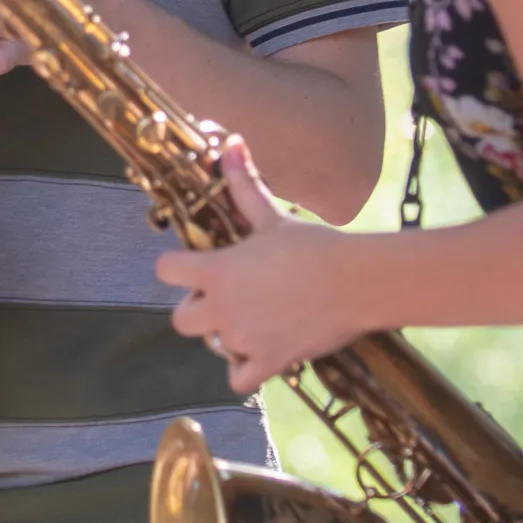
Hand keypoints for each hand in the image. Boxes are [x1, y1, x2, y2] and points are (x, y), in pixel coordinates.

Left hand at [152, 140, 366, 393]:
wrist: (357, 281)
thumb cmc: (314, 246)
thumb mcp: (272, 216)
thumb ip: (244, 184)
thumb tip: (231, 142)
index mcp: (216, 271)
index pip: (165, 271)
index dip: (177, 267)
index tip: (196, 263)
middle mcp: (222, 310)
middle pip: (181, 320)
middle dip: (197, 308)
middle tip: (225, 296)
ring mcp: (244, 340)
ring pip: (213, 347)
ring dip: (225, 336)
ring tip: (253, 317)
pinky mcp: (270, 362)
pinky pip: (239, 380)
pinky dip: (245, 370)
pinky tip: (261, 350)